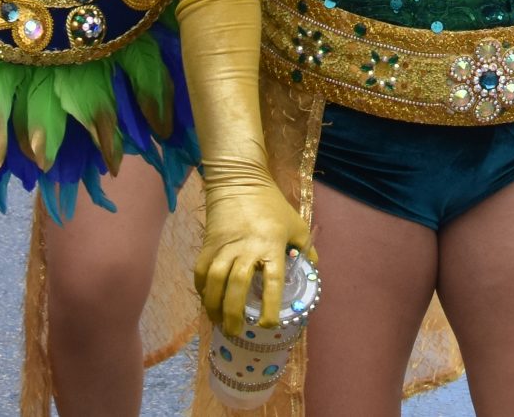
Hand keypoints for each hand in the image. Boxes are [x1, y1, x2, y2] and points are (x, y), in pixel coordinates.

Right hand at [195, 166, 313, 336]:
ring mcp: (224, 246)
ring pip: (214, 281)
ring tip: (219, 323)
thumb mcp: (297, 224)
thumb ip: (306, 250)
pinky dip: (202, 291)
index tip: (267, 324)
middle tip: (236, 332)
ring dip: (214, 306)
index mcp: (271, 244)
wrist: (239, 181)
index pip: (272, 280)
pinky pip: (201, 272)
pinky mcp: (208, 244)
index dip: (269, 305)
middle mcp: (246, 247)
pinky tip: (208, 303)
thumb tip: (312, 273)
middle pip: (237, 285)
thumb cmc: (272, 205)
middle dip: (234, 313)